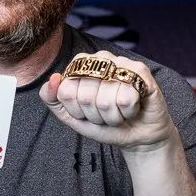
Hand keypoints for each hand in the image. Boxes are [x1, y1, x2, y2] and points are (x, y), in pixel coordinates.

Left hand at [39, 51, 175, 151]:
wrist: (136, 136)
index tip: (87, 112)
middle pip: (85, 96)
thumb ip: (53, 99)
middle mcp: (101, 59)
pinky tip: (133, 108)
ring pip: (106, 99)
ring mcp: (122, 63)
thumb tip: (54, 78)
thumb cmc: (105, 124)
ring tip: (120, 112)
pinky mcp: (141, 73)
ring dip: (113, 116)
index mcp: (80, 65)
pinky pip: (126, 98)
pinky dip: (128, 111)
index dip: (77, 110)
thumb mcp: (72, 116)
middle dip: (95, 115)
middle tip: (106, 114)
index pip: (66, 91)